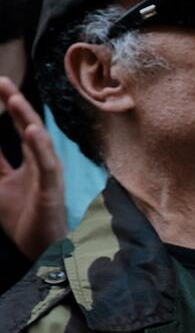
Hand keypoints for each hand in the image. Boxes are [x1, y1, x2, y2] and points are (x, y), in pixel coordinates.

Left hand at [0, 77, 65, 256]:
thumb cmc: (24, 220)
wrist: (41, 251)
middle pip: (28, 127)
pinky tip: (32, 129)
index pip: (17, 129)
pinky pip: (46, 164)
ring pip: (39, 141)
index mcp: (30, 163)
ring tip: (13, 98)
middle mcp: (42, 164)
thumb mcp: (0, 186)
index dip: (8, 107)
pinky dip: (39, 146)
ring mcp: (48, 175)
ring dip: (26, 119)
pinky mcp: (50, 190)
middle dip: (15, 104)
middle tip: (2, 80)